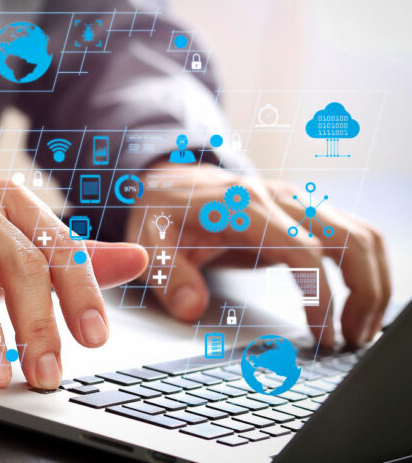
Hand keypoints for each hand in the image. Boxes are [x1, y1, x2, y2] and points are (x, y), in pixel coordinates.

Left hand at [125, 162, 390, 346]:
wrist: (169, 181)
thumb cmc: (162, 211)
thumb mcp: (148, 240)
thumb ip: (167, 274)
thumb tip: (191, 308)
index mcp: (244, 205)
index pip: (304, 249)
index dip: (321, 295)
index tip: (323, 334)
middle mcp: (279, 198)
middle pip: (350, 238)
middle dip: (365, 291)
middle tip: (354, 339)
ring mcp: (296, 203)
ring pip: (361, 234)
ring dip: (373, 282)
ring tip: (360, 329)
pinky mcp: (302, 215)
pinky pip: (351, 235)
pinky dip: (365, 269)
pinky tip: (356, 304)